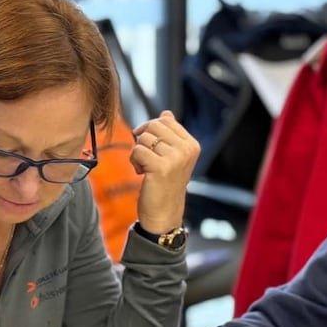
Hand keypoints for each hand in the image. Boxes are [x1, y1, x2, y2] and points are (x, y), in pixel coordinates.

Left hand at [131, 110, 199, 234]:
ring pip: (143, 138)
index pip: (165, 120)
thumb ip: (170, 135)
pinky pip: (137, 150)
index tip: (151, 147)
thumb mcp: (172, 157)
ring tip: (146, 168)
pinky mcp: (161, 167)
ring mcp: (176, 158)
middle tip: (147, 158)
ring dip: (138, 153)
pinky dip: (134, 161)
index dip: (150, 130)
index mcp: (192, 144)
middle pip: (153, 126)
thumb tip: (166, 113)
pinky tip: (142, 174)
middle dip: (143, 140)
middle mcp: (187, 149)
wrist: (164, 213)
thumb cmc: (165, 184)